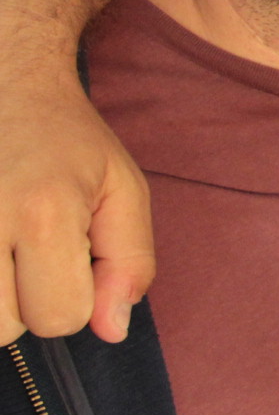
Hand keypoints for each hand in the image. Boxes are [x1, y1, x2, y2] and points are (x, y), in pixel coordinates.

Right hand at [1, 71, 153, 343]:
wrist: (1, 84)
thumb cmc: (65, 140)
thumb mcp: (122, 190)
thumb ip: (129, 263)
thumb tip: (110, 330)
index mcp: (43, 213)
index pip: (57, 317)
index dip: (73, 299)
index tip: (69, 259)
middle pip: (1, 328)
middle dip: (24, 305)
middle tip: (28, 254)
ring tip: (2, 250)